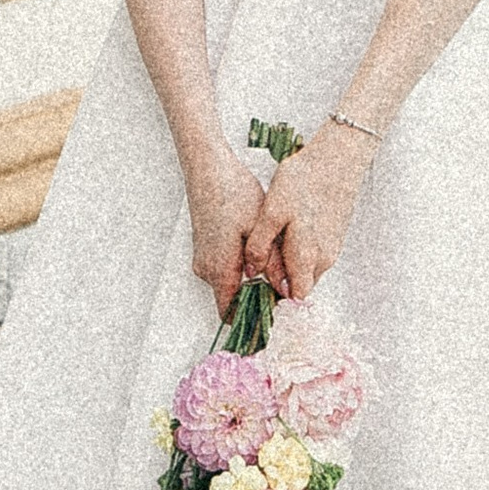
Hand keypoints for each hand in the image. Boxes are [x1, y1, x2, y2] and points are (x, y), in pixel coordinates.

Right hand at [185, 151, 274, 313]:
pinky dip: (241, 267)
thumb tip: (285, 291)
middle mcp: (206, 269)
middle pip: (231, 299)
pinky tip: (258, 249)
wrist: (208, 169)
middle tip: (283, 288)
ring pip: (229, 283)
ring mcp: (203, 258)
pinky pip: (223, 268)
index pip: (230, 313)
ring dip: (249, 280)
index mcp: (220, 268)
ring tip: (274, 264)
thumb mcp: (261, 228)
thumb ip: (272, 263)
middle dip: (255, 298)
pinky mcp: (204, 248)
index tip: (273, 317)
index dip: (251, 319)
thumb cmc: (233, 194)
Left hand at [266, 125, 375, 300]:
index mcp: (307, 256)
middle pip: (299, 286)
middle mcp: (323, 258)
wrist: (339, 156)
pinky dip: (297, 254)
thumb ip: (260, 245)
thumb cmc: (305, 180)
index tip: (255, 296)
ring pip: (305, 270)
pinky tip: (285, 234)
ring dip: (287, 267)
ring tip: (266, 249)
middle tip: (254, 270)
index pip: (294, 299)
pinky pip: (313, 256)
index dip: (275, 301)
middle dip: (278, 284)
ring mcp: (331, 247)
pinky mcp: (334, 235)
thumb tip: (250, 271)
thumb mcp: (272, 210)